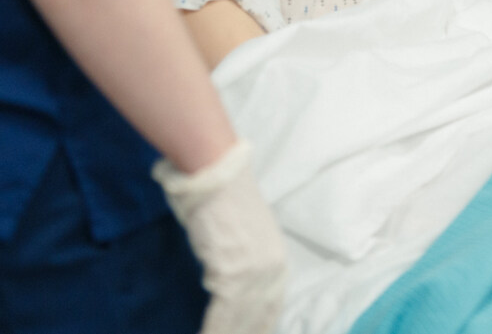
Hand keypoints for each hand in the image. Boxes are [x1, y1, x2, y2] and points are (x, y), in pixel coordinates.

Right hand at [153, 140, 286, 333]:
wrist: (214, 174)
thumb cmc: (222, 199)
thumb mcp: (246, 236)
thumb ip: (246, 262)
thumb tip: (233, 284)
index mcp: (278, 260)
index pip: (271, 307)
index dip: (259, 327)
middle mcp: (273, 269)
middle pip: (259, 318)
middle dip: (248, 333)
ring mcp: (255, 272)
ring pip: (241, 321)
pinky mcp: (233, 273)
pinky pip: (223, 314)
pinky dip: (213, 331)